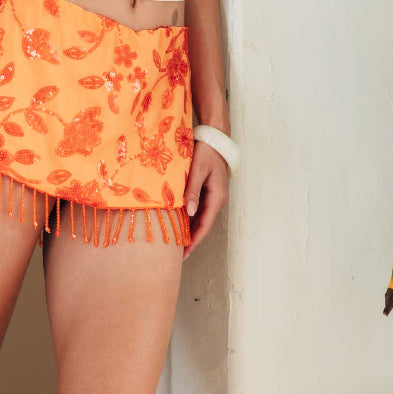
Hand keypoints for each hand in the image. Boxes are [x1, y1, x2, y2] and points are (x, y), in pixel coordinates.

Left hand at [182, 140, 227, 259]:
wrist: (214, 139)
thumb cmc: (206, 153)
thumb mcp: (198, 170)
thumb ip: (193, 191)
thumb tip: (190, 213)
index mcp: (217, 197)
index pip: (205, 225)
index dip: (194, 241)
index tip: (183, 254)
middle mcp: (217, 200)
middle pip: (203, 225)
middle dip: (191, 239)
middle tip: (175, 254)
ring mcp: (213, 196)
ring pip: (200, 218)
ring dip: (190, 229)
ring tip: (175, 242)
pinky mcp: (208, 191)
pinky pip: (198, 209)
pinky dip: (190, 218)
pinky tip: (179, 223)